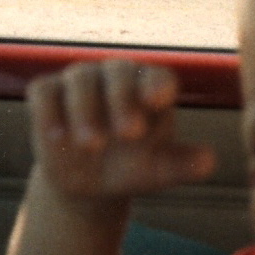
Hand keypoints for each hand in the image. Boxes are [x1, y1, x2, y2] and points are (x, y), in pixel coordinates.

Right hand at [27, 60, 215, 201]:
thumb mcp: (160, 171)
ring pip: (80, 79)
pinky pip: (44, 91)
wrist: (91, 183)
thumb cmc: (135, 167)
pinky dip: (48, 112)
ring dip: (86, 110)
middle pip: (119, 71)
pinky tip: (58, 137)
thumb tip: (210, 162)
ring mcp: (81, 82)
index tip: (158, 102)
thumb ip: (184, 164)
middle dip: (123, 99)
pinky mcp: (48, 94)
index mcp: (151, 88)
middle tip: (130, 134)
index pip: (158, 77)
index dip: (158, 85)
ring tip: (94, 145)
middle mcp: (117, 77)